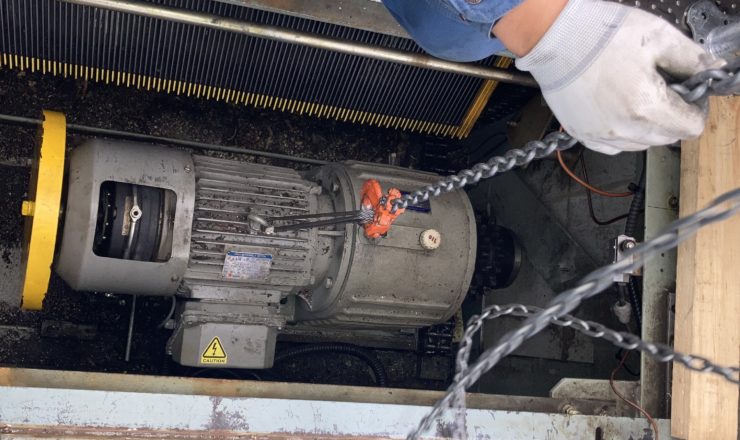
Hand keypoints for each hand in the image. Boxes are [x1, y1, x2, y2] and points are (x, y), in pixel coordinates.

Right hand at [500, 0, 721, 153]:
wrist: (554, 38)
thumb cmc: (601, 34)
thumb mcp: (658, 37)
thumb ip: (692, 59)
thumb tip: (713, 71)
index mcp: (646, 107)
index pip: (691, 127)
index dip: (696, 108)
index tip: (689, 92)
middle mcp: (623, 128)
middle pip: (667, 138)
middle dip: (673, 116)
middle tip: (663, 89)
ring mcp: (600, 135)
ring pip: (641, 145)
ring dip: (648, 126)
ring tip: (637, 96)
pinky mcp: (582, 134)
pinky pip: (615, 146)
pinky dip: (624, 134)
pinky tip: (619, 110)